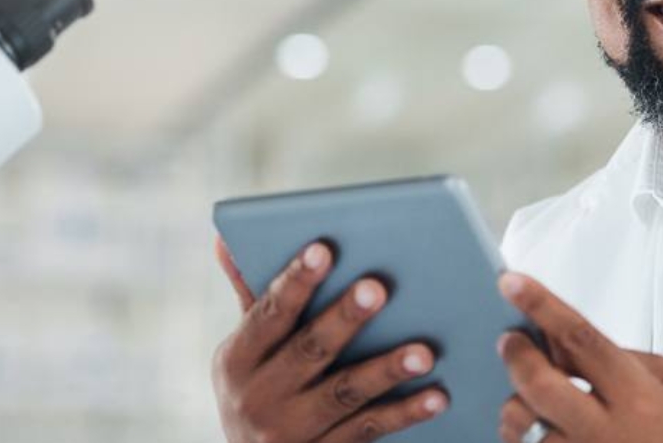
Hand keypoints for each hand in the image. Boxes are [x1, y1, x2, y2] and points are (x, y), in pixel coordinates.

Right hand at [211, 237, 448, 442]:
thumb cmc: (257, 387)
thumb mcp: (243, 350)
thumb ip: (250, 296)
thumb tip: (226, 239)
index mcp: (237, 359)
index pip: (269, 313)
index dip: (296, 281)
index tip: (323, 249)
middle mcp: (259, 396)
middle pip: (309, 350)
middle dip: (343, 319)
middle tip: (377, 288)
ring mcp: (291, 431)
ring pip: (344, 393)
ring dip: (385, 370)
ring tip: (424, 351)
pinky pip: (367, 430)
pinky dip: (403, 414)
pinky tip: (436, 396)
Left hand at [496, 272, 662, 442]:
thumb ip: (615, 356)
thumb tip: (561, 339)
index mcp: (637, 394)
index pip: (580, 338)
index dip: (542, 306)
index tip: (513, 283)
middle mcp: (608, 430)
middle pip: (541, 384)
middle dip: (516, 355)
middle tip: (509, 340)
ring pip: (526, 428)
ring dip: (516, 407)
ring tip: (524, 400)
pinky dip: (524, 439)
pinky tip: (535, 429)